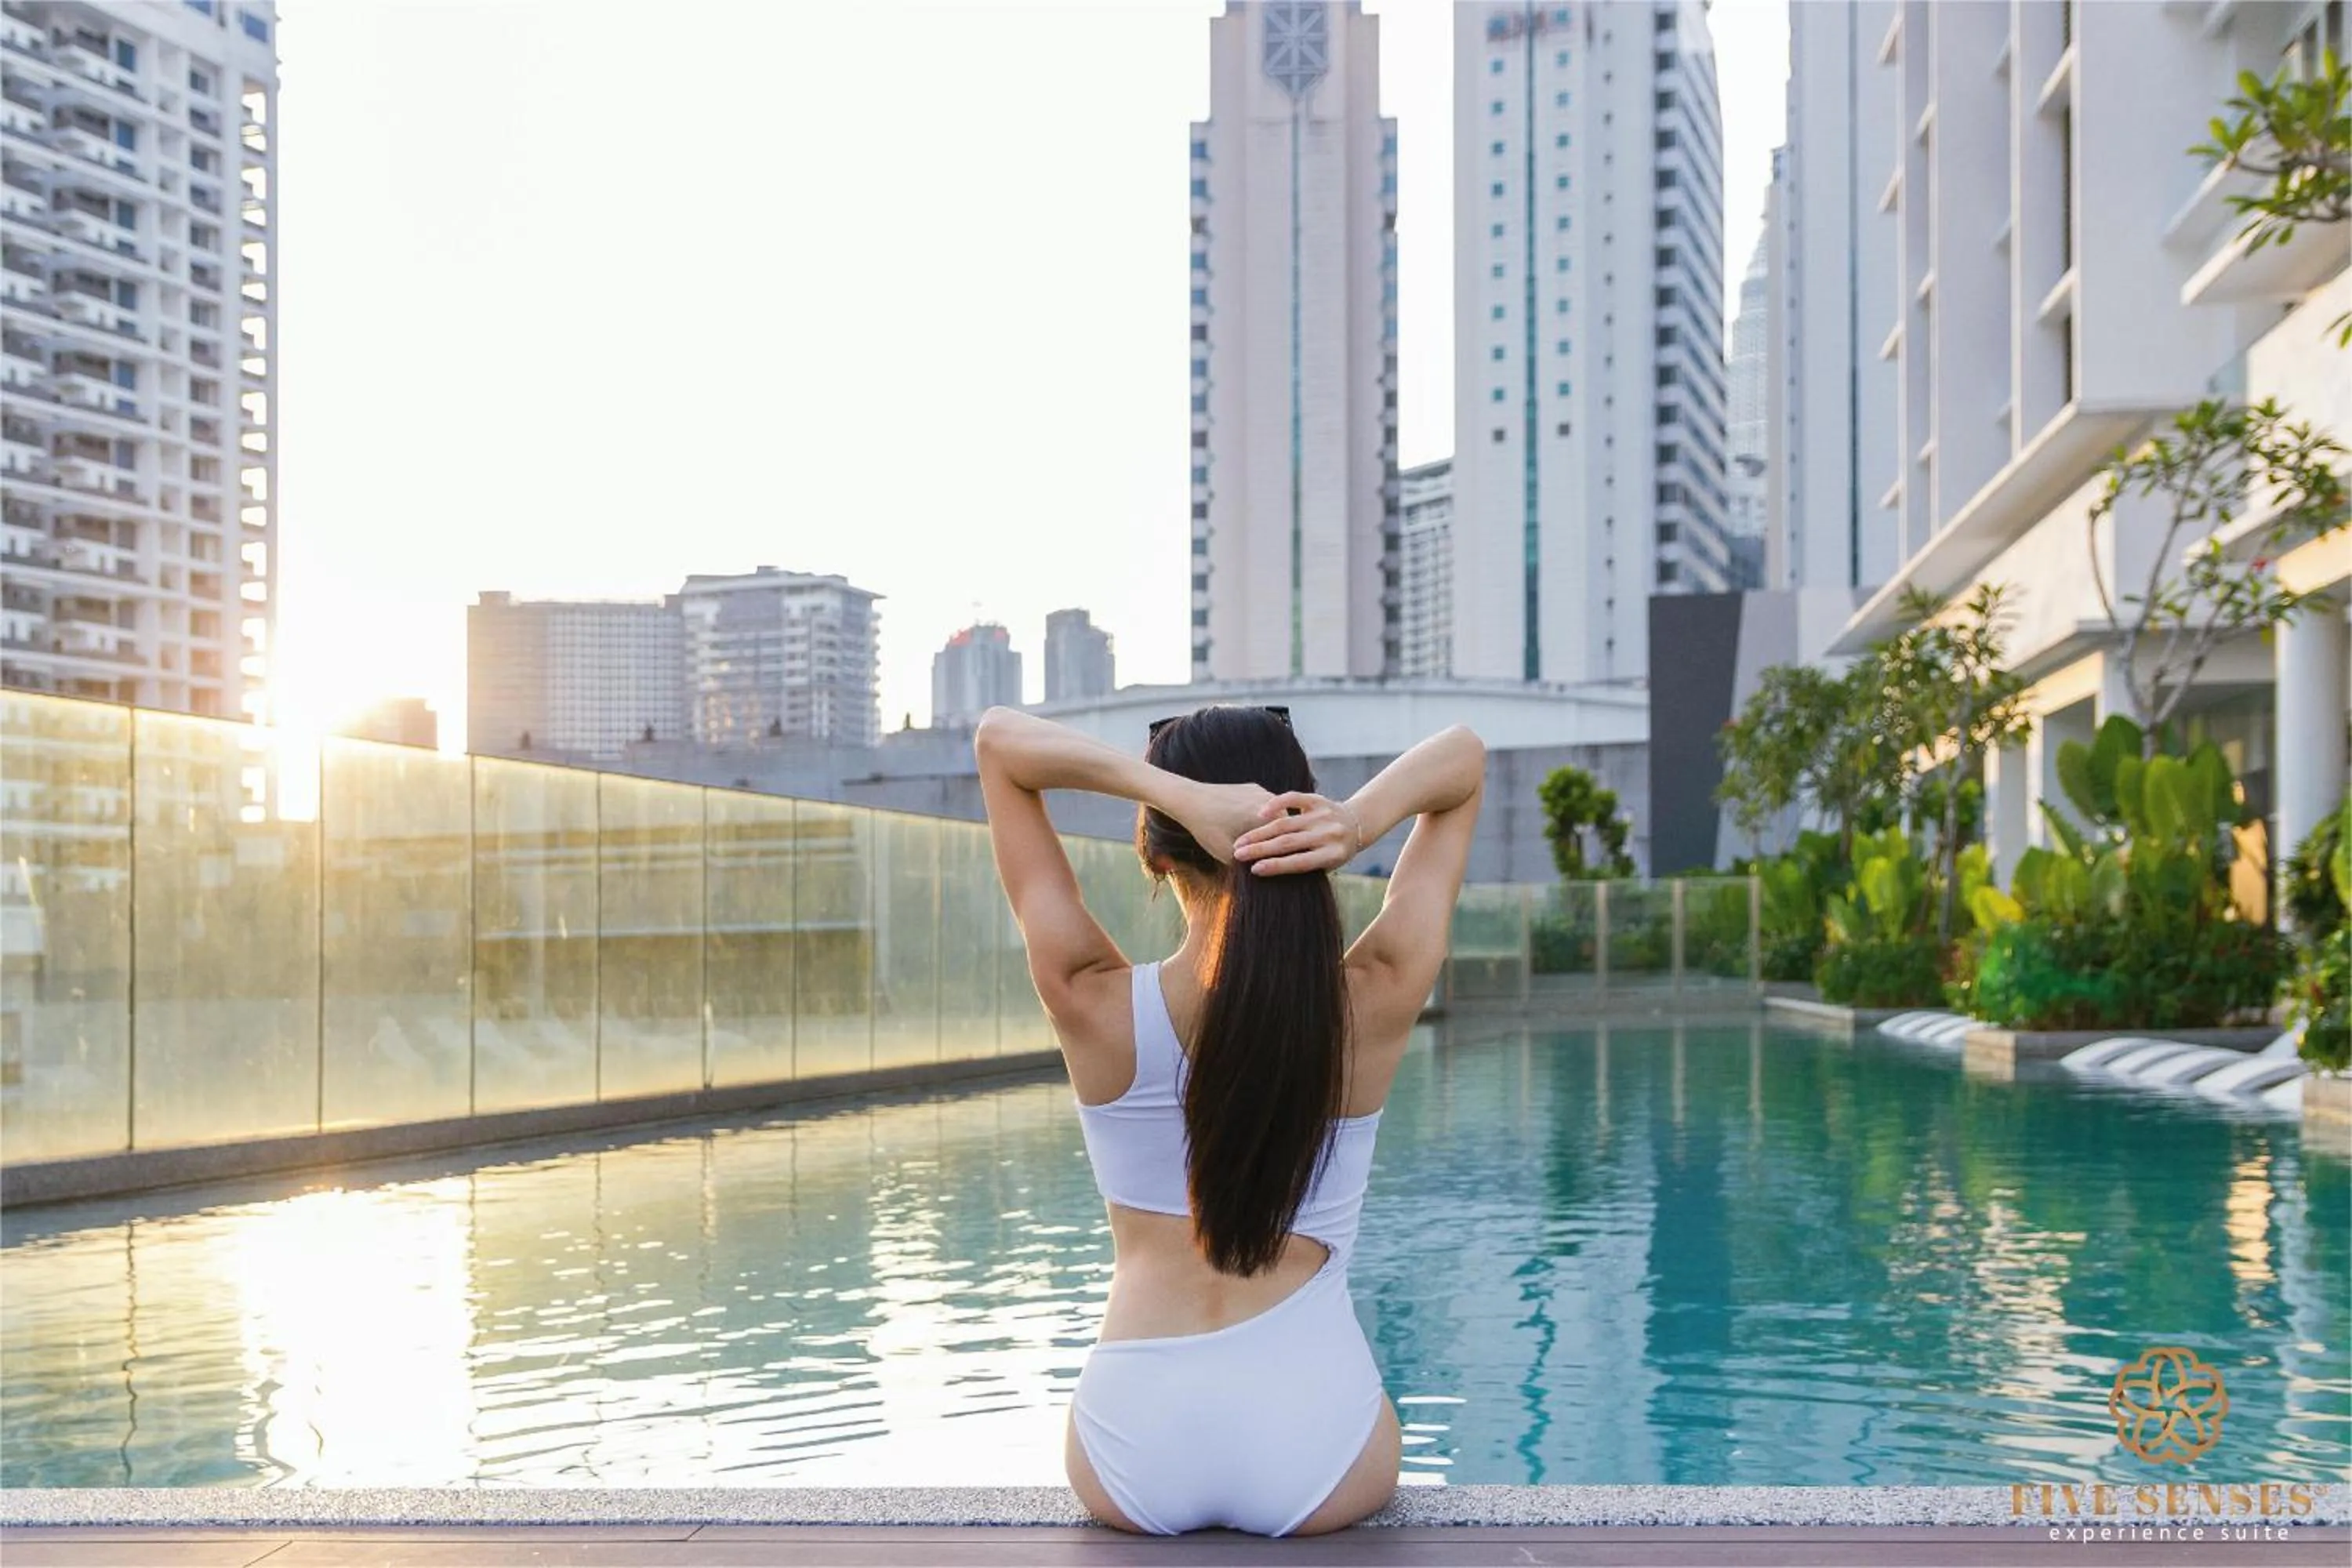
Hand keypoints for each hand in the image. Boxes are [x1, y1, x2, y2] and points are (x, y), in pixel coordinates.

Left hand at [1166, 779, 1278, 865]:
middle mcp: (1269, 801)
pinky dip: (1260, 816)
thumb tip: (1263, 874)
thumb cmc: (1207, 828)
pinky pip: (1264, 805)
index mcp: (1267, 817)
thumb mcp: (1227, 854)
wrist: (1189, 799)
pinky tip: (1247, 825)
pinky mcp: (1253, 787)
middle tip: (1269, 854)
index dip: (1281, 853)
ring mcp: (1261, 792)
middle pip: (1284, 826)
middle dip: (1276, 840)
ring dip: (1270, 827)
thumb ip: (1248, 864)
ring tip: (1259, 841)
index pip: (1286, 839)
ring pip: (1275, 814)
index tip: (1275, 863)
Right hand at [1232, 791, 1359, 875]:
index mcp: (1333, 855)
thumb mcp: (1328, 864)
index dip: (1277, 866)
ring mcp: (1323, 815)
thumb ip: (1306, 867)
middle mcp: (1329, 834)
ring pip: (1286, 823)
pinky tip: (1261, 814)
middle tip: (1238, 854)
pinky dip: (1276, 804)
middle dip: (1261, 849)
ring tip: (1242, 841)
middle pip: (1289, 843)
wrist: (1358, 824)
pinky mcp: (1318, 799)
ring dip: (1261, 833)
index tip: (1254, 869)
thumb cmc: (1336, 851)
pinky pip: (1294, 799)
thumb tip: (1269, 870)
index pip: (1300, 862)